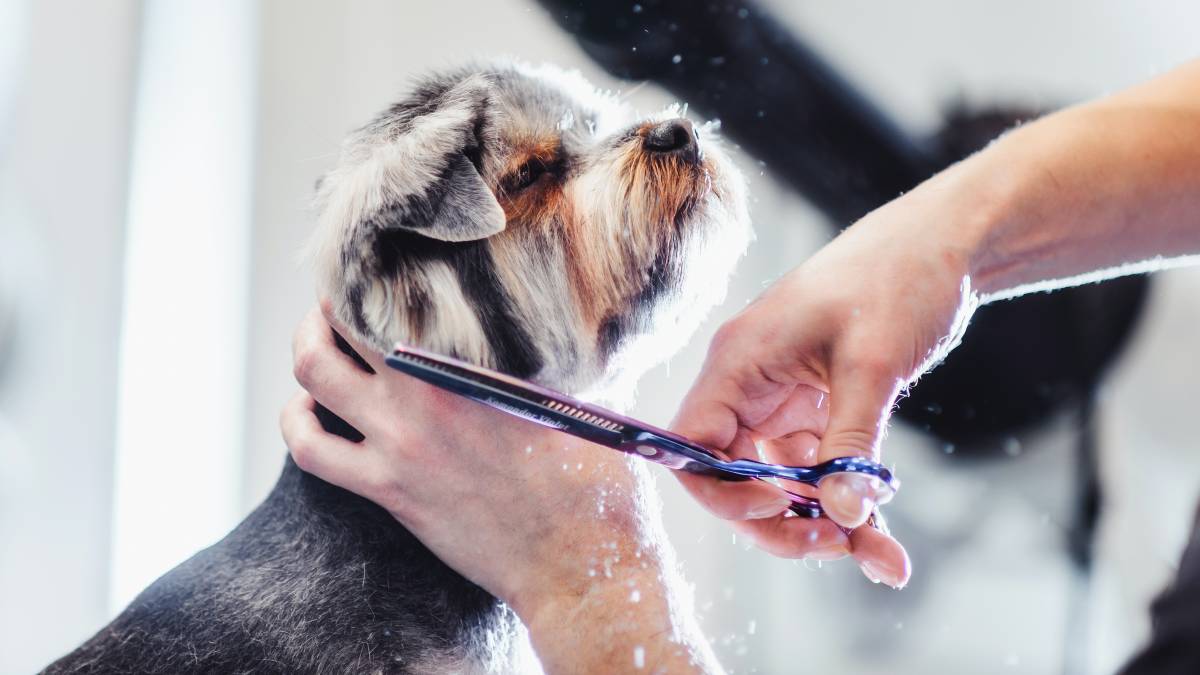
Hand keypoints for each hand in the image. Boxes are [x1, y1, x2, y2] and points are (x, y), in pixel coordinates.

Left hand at [282, 303, 720, 672]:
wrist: (580, 566)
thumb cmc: (598, 485)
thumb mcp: (586, 399)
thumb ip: (559, 358)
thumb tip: (559, 326)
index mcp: (479, 362)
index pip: (407, 292)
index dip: (382, 268)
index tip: (380, 262)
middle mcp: (429, 394)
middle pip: (345, 320)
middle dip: (333, 300)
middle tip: (340, 294)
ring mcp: (400, 444)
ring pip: (314, 375)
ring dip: (307, 349)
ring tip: (317, 340)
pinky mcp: (389, 491)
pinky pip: (313, 450)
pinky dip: (298, 423)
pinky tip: (307, 412)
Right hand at [671, 182, 985, 587]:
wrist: (941, 246)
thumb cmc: (898, 280)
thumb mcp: (873, 365)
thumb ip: (850, 443)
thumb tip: (843, 516)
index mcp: (739, 361)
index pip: (691, 444)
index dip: (721, 490)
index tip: (778, 508)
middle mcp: (748, 385)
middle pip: (731, 477)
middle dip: (778, 521)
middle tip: (835, 544)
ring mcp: (780, 400)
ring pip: (778, 483)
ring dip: (820, 523)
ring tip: (880, 554)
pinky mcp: (813, 410)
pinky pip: (815, 472)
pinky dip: (845, 505)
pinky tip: (883, 541)